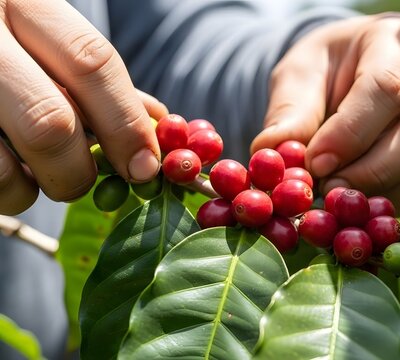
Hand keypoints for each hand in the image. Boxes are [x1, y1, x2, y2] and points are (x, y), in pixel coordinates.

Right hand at [0, 0, 163, 214]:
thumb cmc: (7, 45)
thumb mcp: (46, 41)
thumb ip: (96, 79)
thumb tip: (157, 122)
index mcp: (24, 4)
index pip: (93, 63)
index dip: (127, 123)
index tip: (146, 167)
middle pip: (51, 121)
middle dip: (80, 170)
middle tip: (85, 182)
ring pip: (6, 166)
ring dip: (38, 187)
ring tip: (38, 176)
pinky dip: (7, 190)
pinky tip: (9, 171)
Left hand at [251, 12, 399, 214]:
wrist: (358, 74)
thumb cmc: (327, 72)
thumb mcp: (299, 77)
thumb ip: (290, 113)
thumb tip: (272, 152)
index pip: (387, 88)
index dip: (350, 134)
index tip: (315, 165)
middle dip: (374, 171)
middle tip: (331, 191)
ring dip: (390, 193)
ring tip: (346, 200)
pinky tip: (368, 202)